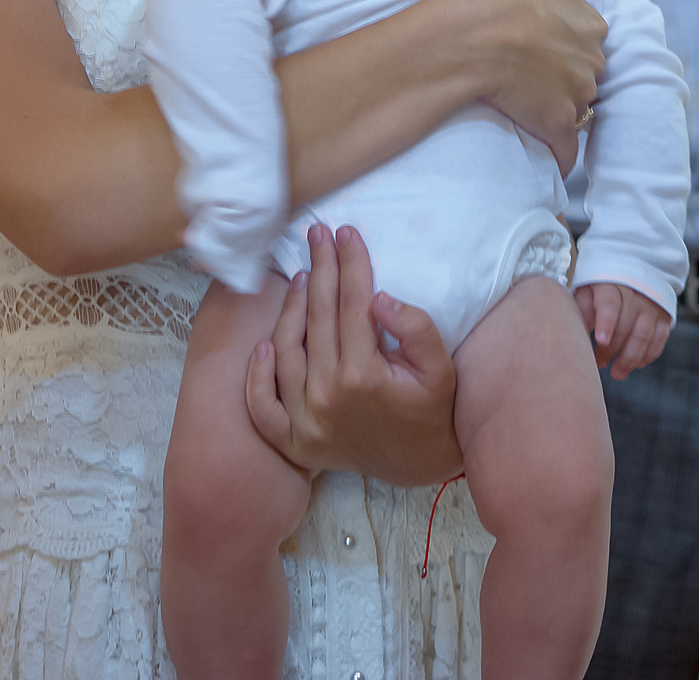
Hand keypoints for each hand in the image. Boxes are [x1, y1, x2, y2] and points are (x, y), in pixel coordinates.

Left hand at [246, 225, 463, 487]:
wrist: (420, 464)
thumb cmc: (432, 409)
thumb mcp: (441, 367)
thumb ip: (416, 328)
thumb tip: (378, 297)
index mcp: (364, 376)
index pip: (352, 304)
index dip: (350, 263)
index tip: (346, 233)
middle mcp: (328, 397)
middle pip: (318, 319)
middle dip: (320, 269)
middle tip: (317, 235)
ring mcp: (307, 422)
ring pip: (287, 352)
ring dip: (291, 309)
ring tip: (300, 275)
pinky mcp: (295, 442)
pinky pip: (264, 409)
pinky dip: (258, 379)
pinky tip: (264, 346)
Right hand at [462, 0, 608, 173]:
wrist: (471, 36)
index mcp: (591, 25)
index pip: (589, 37)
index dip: (566, 39)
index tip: (543, 41)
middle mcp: (591, 62)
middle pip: (586, 72)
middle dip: (567, 74)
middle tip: (533, 70)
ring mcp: (575, 96)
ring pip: (577, 107)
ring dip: (561, 108)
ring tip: (530, 102)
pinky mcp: (555, 126)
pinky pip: (566, 150)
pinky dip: (562, 156)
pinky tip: (553, 159)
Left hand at [575, 283, 671, 379]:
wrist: (629, 276)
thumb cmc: (601, 289)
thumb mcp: (586, 291)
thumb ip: (582, 307)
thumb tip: (582, 327)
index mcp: (611, 285)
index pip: (610, 303)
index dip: (606, 322)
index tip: (601, 341)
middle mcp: (634, 294)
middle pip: (626, 324)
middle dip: (612, 349)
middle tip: (600, 363)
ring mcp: (650, 305)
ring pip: (644, 335)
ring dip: (630, 358)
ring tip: (617, 372)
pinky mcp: (663, 316)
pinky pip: (659, 338)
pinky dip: (648, 355)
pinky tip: (636, 364)